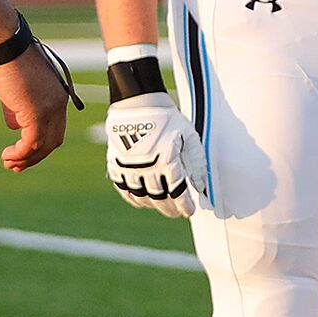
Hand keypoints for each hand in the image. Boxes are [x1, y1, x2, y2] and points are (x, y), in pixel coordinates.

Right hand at [0, 40, 73, 172]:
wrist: (5, 44)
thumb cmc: (6, 58)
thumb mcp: (16, 87)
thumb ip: (18, 106)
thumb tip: (15, 125)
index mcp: (58, 95)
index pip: (56, 128)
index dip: (42, 144)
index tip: (25, 152)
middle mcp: (59, 104)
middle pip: (54, 140)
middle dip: (35, 156)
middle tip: (17, 165)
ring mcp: (50, 109)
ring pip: (43, 146)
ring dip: (25, 159)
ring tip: (9, 164)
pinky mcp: (36, 113)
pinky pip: (31, 143)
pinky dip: (20, 154)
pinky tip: (8, 156)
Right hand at [103, 90, 207, 214]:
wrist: (137, 102)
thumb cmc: (166, 118)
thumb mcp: (189, 136)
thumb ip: (197, 162)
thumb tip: (201, 186)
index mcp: (166, 159)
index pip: (177, 191)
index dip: (184, 205)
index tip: (189, 211)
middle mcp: (146, 166)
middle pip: (159, 197)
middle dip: (170, 209)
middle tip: (177, 213)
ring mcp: (129, 166)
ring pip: (141, 196)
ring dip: (152, 205)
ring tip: (161, 206)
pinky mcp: (116, 163)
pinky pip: (122, 188)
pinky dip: (132, 198)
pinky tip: (141, 201)